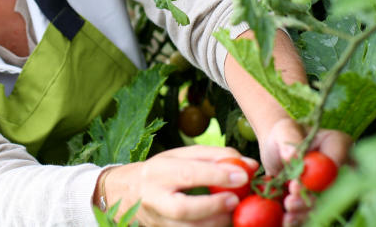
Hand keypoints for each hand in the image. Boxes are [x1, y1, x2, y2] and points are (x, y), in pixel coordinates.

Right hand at [99, 145, 256, 226]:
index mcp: (158, 171)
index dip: (217, 175)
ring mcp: (157, 221)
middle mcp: (155, 198)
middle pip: (183, 208)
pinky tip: (222, 222)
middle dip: (213, 206)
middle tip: (235, 200)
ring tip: (232, 214)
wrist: (125, 193)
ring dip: (214, 223)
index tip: (242, 175)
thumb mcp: (181, 156)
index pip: (188, 173)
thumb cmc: (161, 171)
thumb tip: (250, 165)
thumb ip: (215, 156)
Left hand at [260, 118, 351, 226]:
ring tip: (287, 215)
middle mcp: (343, 167)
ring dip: (306, 213)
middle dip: (312, 200)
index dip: (318, 179)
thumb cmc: (283, 134)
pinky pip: (316, 212)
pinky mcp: (323, 199)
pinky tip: (288, 222)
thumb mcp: (283, 130)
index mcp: (339, 144)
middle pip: (334, 189)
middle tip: (290, 203)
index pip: (336, 163)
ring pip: (325, 204)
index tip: (295, 186)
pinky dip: (302, 218)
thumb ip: (288, 140)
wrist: (278, 150)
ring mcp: (334, 185)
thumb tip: (292, 157)